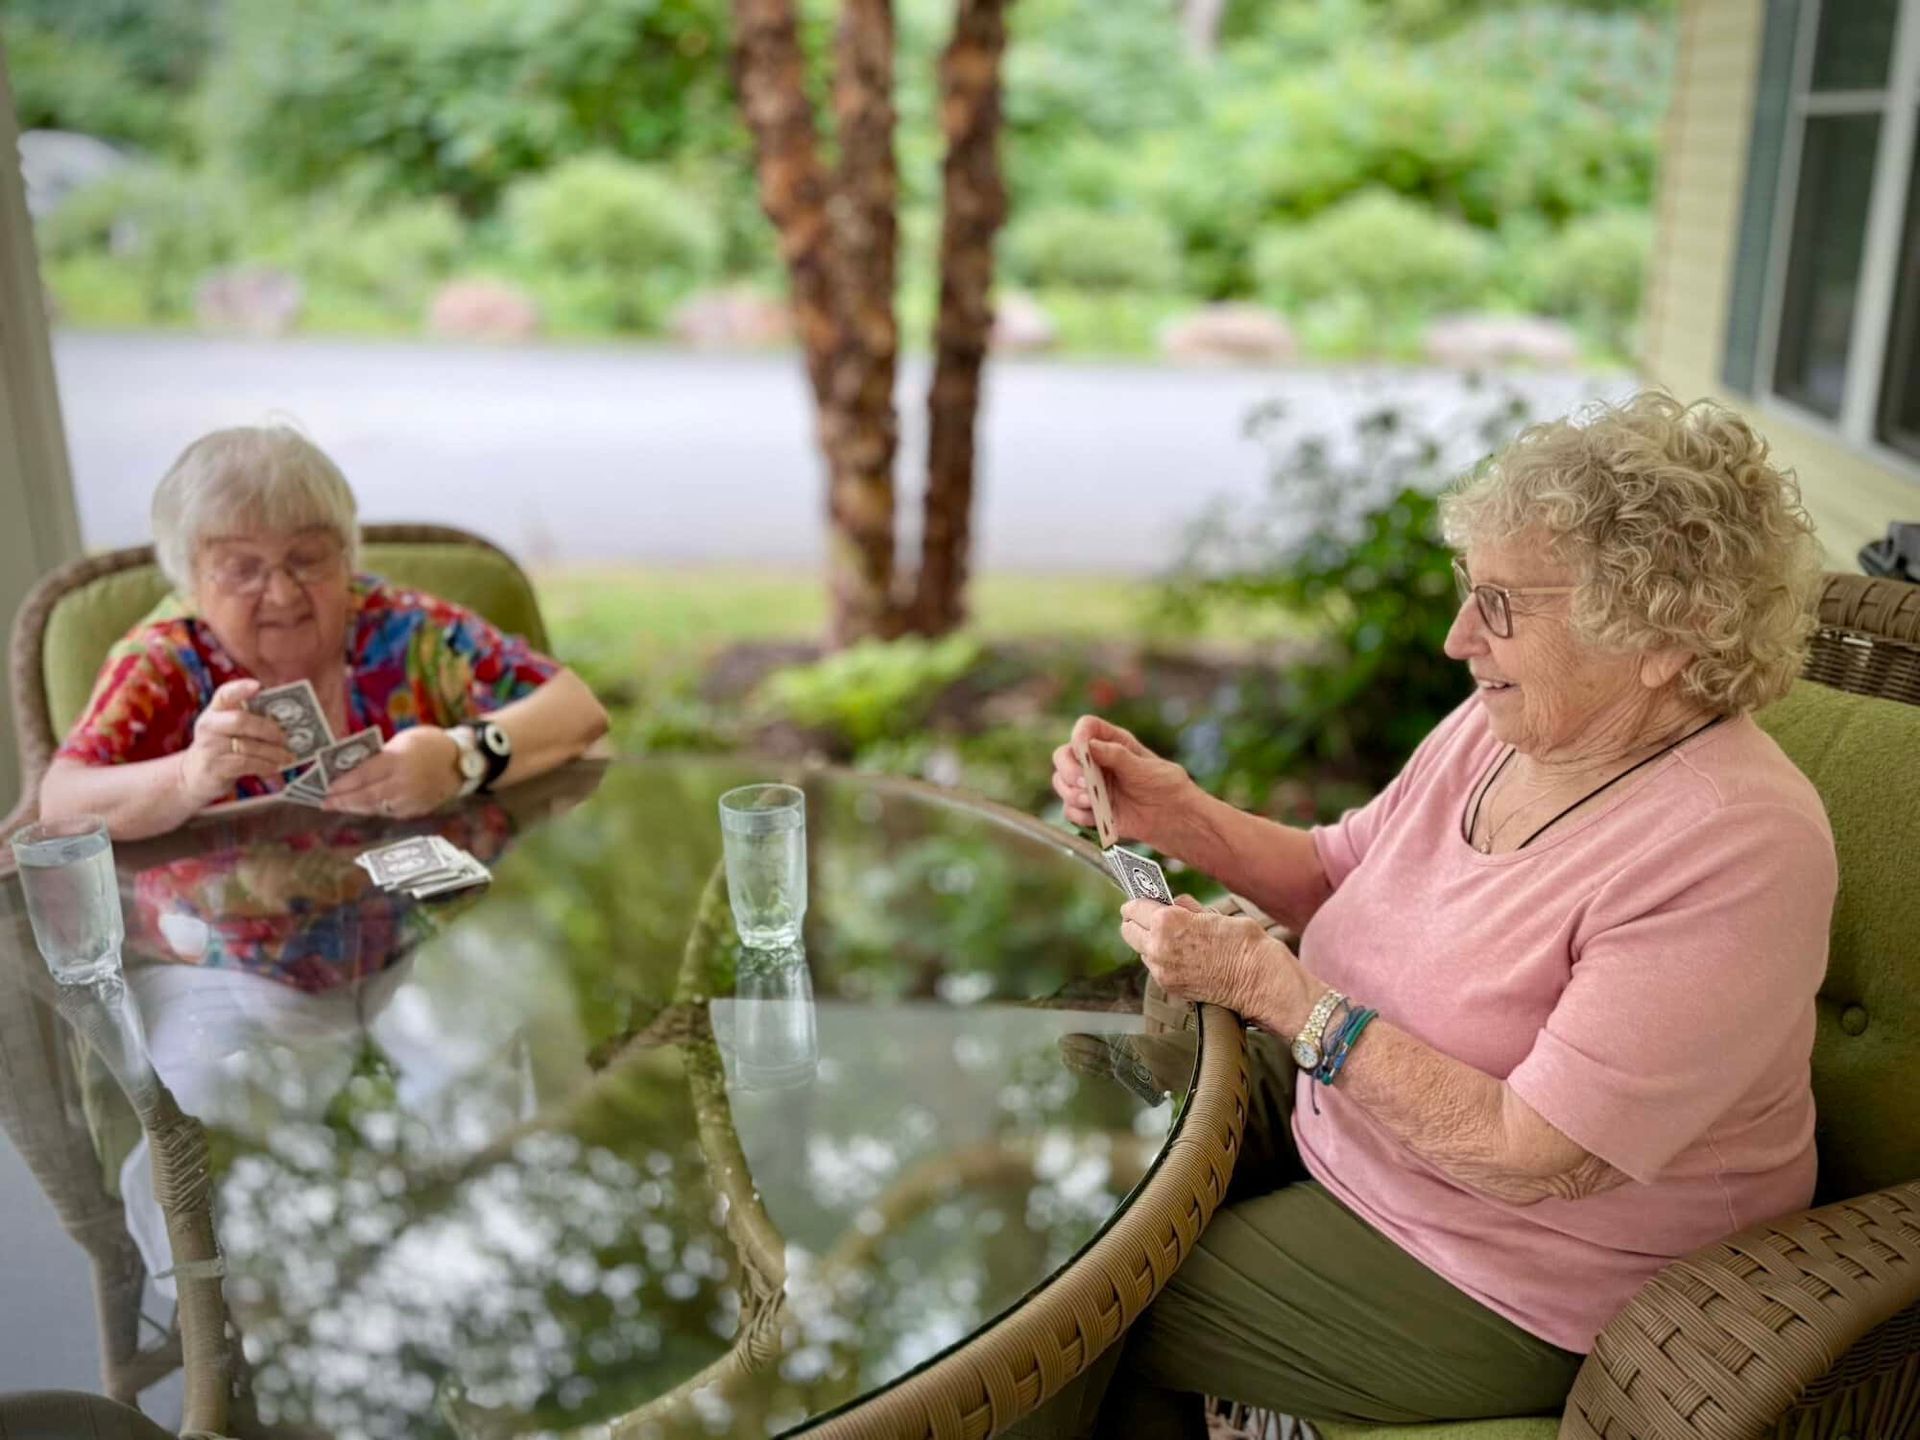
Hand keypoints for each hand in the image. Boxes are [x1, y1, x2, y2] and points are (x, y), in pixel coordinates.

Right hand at [178, 679, 297, 807]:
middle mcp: (209, 725)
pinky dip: (265, 766)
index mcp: (215, 711)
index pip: (224, 694)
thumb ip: (250, 721)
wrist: (195, 775)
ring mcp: (209, 747)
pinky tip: (275, 767)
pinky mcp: (214, 768)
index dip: (240, 688)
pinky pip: (246, 764)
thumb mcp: (229, 729)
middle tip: (286, 737)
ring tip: (288, 756)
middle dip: (268, 728)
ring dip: (273, 752)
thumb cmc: (222, 747)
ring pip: (248, 746)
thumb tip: (285, 721)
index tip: (258, 686)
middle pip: (240, 720)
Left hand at [322, 726, 462, 819]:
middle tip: (325, 802)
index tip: (326, 787)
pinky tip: (362, 807)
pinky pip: (390, 811)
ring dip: (355, 807)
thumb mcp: (404, 740)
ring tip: (339, 805)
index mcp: (398, 761)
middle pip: (366, 796)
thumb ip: (381, 755)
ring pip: (376, 807)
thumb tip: (355, 767)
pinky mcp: (417, 810)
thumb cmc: (431, 744)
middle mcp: (403, 783)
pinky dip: (373, 809)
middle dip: (343, 800)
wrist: (463, 761)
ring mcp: (411, 799)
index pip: (363, 775)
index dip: (343, 784)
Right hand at [1051, 715, 1195, 849]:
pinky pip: (1070, 809)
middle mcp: (1097, 761)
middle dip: (1069, 770)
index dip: (1079, 735)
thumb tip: (1090, 745)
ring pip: (1061, 783)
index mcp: (1112, 743)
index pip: (1086, 728)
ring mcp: (1091, 785)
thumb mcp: (1145, 769)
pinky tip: (1097, 818)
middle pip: (1064, 755)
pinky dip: (1079, 814)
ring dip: (1071, 794)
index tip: (1082, 750)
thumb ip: (1117, 756)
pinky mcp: (1090, 809)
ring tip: (1092, 803)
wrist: (1173, 820)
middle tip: (1085, 784)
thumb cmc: (1165, 787)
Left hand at [1119, 894, 1305, 1023]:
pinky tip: (1180, 956)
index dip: (1137, 903)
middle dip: (1136, 922)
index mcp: (1167, 922)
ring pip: (1141, 951)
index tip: (1140, 901)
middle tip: (1149, 918)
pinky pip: (1156, 968)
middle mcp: (1158, 947)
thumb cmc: (1242, 941)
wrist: (1258, 978)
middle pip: (1128, 931)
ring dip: (1149, 943)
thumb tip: (1172, 902)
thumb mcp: (1212, 913)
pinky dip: (1162, 960)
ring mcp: (1162, 970)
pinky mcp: (1170, 986)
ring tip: (1171, 939)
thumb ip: (1186, 908)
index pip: (1133, 908)